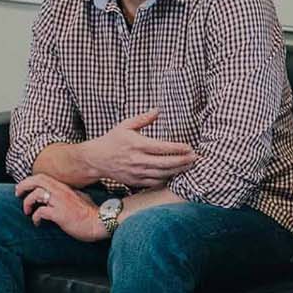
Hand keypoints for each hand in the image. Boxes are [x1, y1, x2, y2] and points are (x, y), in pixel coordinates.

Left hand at [15, 175, 107, 241]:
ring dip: (27, 203)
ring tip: (27, 211)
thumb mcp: (79, 197)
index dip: (30, 180)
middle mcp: (61, 191)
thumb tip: (57, 197)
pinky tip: (37, 222)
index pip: (43, 177)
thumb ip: (67, 195)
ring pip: (36, 195)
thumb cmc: (90, 213)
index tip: (24, 188)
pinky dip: (35, 217)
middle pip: (37, 180)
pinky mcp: (59, 214)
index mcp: (64, 187)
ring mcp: (60, 202)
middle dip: (23, 186)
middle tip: (18, 194)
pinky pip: (40, 212)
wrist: (99, 222)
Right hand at [73, 111, 196, 188]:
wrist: (96, 159)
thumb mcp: (125, 125)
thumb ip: (143, 119)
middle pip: (165, 163)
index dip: (177, 148)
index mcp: (136, 144)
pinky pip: (155, 182)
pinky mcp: (135, 181)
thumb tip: (158, 110)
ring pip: (162, 174)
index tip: (189, 147)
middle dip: (182, 161)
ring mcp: (137, 172)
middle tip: (195, 158)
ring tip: (190, 166)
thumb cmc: (112, 140)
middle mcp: (137, 160)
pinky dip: (167, 179)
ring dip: (178, 170)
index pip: (161, 147)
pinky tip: (176, 174)